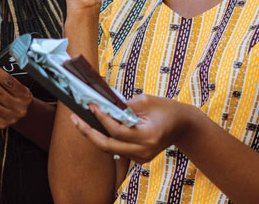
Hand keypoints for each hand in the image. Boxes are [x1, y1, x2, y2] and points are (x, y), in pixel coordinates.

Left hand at [71, 94, 193, 163]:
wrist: (184, 126)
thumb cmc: (166, 108)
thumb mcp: (146, 100)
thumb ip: (124, 105)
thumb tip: (102, 104)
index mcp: (148, 136)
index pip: (118, 130)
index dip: (102, 118)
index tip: (91, 106)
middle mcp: (144, 151)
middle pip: (108, 145)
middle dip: (88, 132)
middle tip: (74, 119)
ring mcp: (141, 157)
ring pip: (110, 149)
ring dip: (93, 135)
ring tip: (79, 121)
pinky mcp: (138, 158)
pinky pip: (117, 150)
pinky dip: (105, 138)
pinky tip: (94, 127)